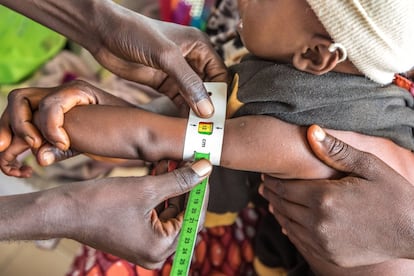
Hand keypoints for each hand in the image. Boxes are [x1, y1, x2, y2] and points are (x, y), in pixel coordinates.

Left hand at [0, 80, 131, 152]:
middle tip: (7, 159)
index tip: (11, 166)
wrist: (140, 135)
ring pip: (21, 100)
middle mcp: (59, 96)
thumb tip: (37, 159)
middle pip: (17, 102)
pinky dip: (50, 128)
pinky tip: (65, 143)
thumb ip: (59, 148)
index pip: (25, 114)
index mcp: (60, 107)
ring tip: (43, 147)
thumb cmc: (116, 142)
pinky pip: (47, 108)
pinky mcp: (76, 96)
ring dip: (22, 129)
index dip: (10, 136)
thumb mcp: (81, 146)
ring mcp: (66, 94)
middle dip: (5, 130)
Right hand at [0, 159, 212, 268]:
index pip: (194, 216)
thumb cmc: (101, 203)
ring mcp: (146, 243)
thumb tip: (206, 169)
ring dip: (172, 185)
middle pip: (183, 214)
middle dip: (186, 186)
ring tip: (174, 160)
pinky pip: (156, 211)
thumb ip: (179, 180)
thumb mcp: (146, 188)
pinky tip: (161, 169)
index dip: (201, 190)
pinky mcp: (137, 233)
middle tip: (190, 161)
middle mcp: (156, 251)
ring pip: (170, 210)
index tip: (204, 168)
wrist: (63, 210)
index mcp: (161, 247)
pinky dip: (159, 191)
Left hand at [1, 0, 226, 117]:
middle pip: (209, 89)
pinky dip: (182, 113)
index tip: (220, 117)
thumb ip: (188, 83)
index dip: (221, 96)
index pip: (220, 75)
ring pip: (194, 97)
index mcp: (199, 47)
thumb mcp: (165, 56)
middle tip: (210, 130)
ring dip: (195, 113)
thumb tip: (207, 110)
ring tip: (198, 132)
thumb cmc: (135, 33)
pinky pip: (179, 101)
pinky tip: (183, 126)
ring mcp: (177, 73)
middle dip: (210, 107)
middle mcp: (192, 60)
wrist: (101, 32)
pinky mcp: (163, 82)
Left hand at [260, 125, 413, 266]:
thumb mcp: (369, 167)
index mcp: (325, 198)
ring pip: (288, 223)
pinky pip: (300, 241)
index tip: (265, 174)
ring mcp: (323, 242)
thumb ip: (336, 151)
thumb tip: (311, 131)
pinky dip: (289, 229)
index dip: (273, 180)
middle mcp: (319, 222)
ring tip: (271, 200)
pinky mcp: (330, 256)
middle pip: (283, 205)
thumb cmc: (395, 196)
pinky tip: (287, 222)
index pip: (286, 187)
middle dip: (271, 193)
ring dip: (277, 210)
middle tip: (264, 185)